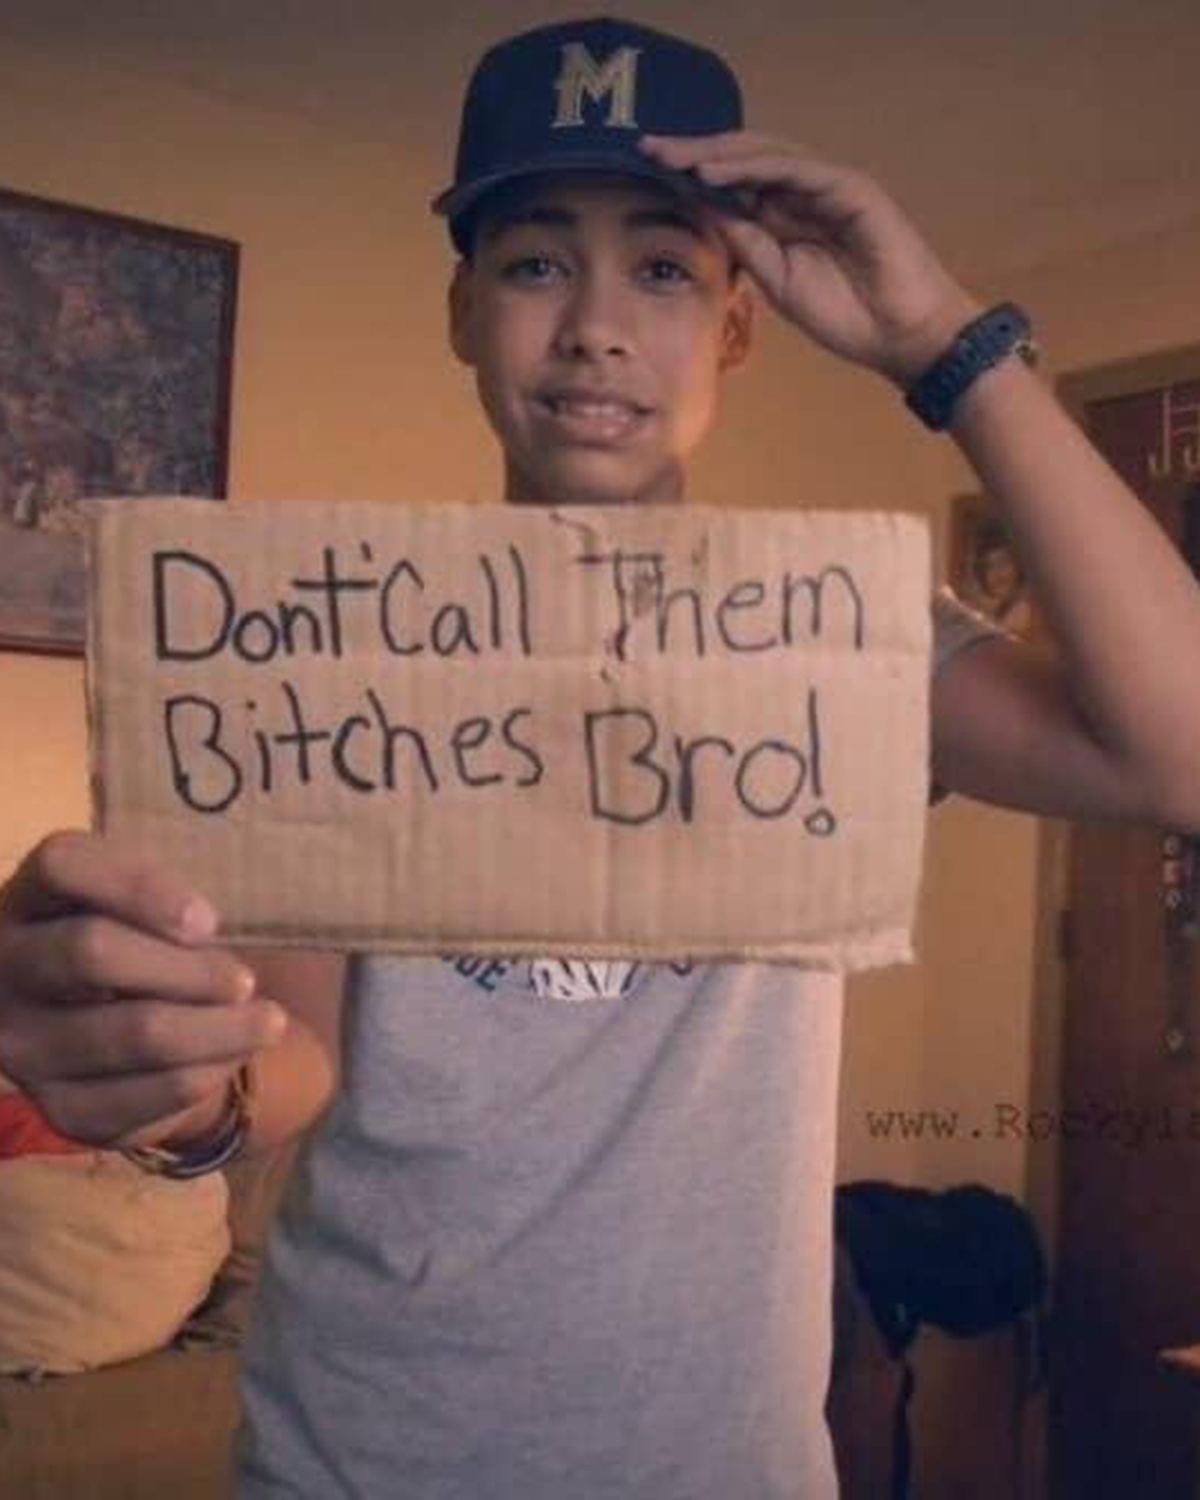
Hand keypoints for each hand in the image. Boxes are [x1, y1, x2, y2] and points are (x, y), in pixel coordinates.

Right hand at [0, 831, 285, 1150]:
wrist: (106, 1025)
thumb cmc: (140, 940)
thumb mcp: (146, 902)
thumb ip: (165, 898)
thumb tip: (202, 932)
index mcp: (30, 895)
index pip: (65, 865)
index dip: (140, 887)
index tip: (209, 920)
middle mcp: (4, 966)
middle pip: (91, 952)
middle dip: (186, 968)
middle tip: (246, 981)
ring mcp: (21, 1043)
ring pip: (130, 1033)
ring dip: (216, 1030)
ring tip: (268, 1022)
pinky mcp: (58, 1107)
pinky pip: (142, 1096)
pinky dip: (203, 1074)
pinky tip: (231, 1056)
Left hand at [638, 131, 982, 384]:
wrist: (900, 336)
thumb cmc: (849, 315)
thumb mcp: (778, 281)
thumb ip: (747, 243)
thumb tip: (705, 209)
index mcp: (789, 216)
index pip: (736, 182)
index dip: (694, 174)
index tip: (651, 173)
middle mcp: (806, 194)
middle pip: (745, 158)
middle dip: (697, 152)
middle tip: (650, 148)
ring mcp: (830, 186)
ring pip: (766, 154)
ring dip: (718, 153)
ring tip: (676, 157)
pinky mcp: (850, 188)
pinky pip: (795, 169)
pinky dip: (754, 168)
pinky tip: (716, 173)